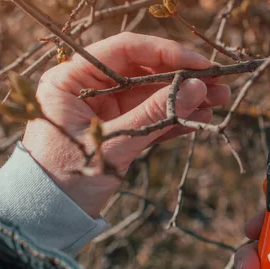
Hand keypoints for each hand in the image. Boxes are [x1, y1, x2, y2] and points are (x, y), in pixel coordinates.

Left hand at [22, 33, 229, 217]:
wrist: (49, 218)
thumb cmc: (66, 178)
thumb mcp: (111, 144)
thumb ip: (154, 115)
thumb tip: (198, 88)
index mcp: (72, 79)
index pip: (125, 51)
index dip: (166, 53)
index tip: (200, 64)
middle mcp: (90, 88)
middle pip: (145, 70)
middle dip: (183, 77)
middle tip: (219, 82)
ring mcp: (107, 108)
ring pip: (153, 93)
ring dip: (186, 97)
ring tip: (220, 100)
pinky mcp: (120, 129)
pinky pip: (153, 116)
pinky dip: (176, 117)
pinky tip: (202, 117)